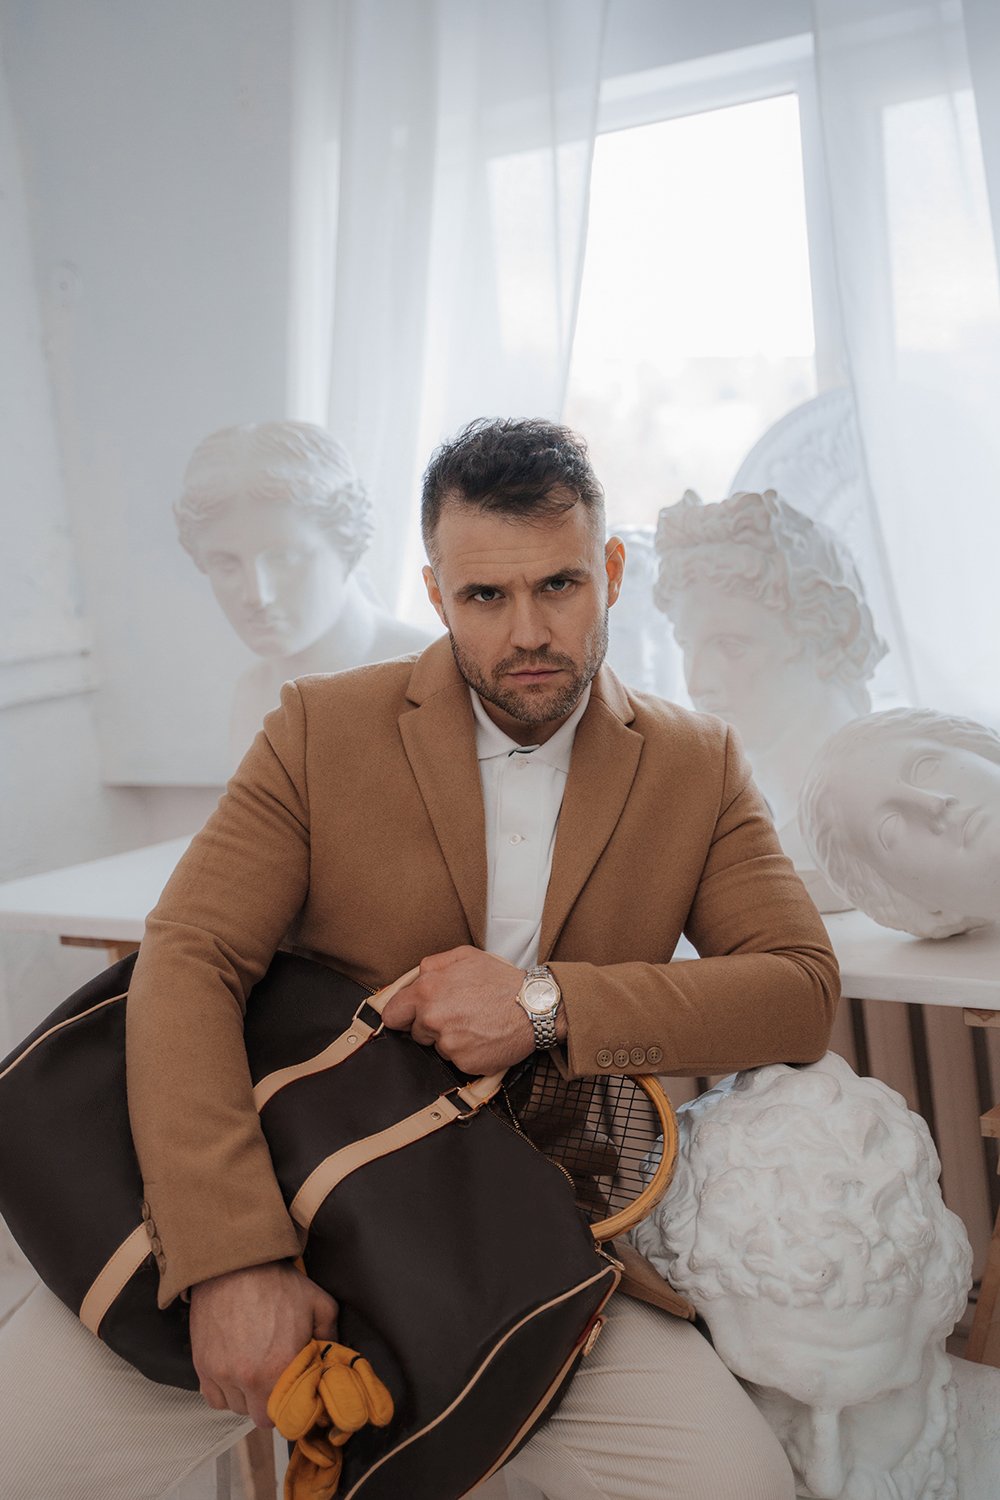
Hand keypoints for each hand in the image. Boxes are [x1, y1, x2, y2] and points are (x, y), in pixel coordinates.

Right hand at [189, 1260, 337, 1427]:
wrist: (234, 1263)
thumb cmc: (276, 1282)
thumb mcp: (318, 1303)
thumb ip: (330, 1336)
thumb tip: (333, 1356)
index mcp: (281, 1368)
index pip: (287, 1416)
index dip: (293, 1407)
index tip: (295, 1394)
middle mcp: (249, 1378)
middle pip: (260, 1417)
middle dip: (270, 1404)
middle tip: (276, 1381)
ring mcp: (222, 1374)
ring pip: (235, 1407)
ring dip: (246, 1397)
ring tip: (254, 1372)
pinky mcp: (202, 1365)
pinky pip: (212, 1397)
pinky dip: (224, 1391)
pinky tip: (234, 1373)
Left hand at [381, 946, 535, 1073]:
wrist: (533, 1007)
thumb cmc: (502, 981)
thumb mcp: (466, 956)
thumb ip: (433, 964)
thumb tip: (415, 977)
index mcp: (427, 991)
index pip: (393, 1013)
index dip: (402, 1014)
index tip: (410, 1016)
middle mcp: (433, 1019)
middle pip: (416, 1032)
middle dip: (430, 1025)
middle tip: (457, 1014)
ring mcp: (448, 1044)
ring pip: (437, 1047)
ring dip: (450, 1039)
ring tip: (475, 1023)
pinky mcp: (463, 1063)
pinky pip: (457, 1060)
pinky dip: (467, 1052)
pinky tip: (482, 1037)